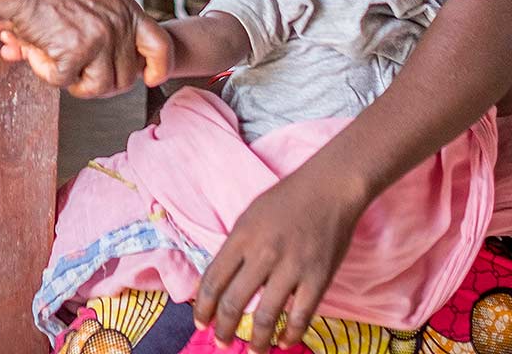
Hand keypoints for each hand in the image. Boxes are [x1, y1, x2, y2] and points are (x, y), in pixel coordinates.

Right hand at [0, 0, 169, 96]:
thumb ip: (106, 21)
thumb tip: (108, 62)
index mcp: (126, 8)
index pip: (160, 46)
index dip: (159, 68)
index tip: (150, 79)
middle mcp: (118, 25)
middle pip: (124, 78)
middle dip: (98, 82)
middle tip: (74, 73)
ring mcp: (99, 40)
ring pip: (96, 87)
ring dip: (71, 80)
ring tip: (50, 59)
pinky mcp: (74, 52)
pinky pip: (61, 80)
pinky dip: (43, 69)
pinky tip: (32, 46)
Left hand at [194, 165, 363, 352]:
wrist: (327, 189)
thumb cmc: (285, 200)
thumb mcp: (249, 217)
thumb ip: (236, 248)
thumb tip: (222, 281)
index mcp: (241, 237)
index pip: (213, 279)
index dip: (203, 306)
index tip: (200, 322)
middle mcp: (262, 254)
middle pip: (233, 302)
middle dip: (223, 328)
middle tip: (221, 342)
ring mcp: (291, 268)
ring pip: (265, 317)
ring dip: (256, 341)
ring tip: (253, 352)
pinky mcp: (318, 279)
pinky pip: (300, 316)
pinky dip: (290, 335)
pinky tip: (284, 342)